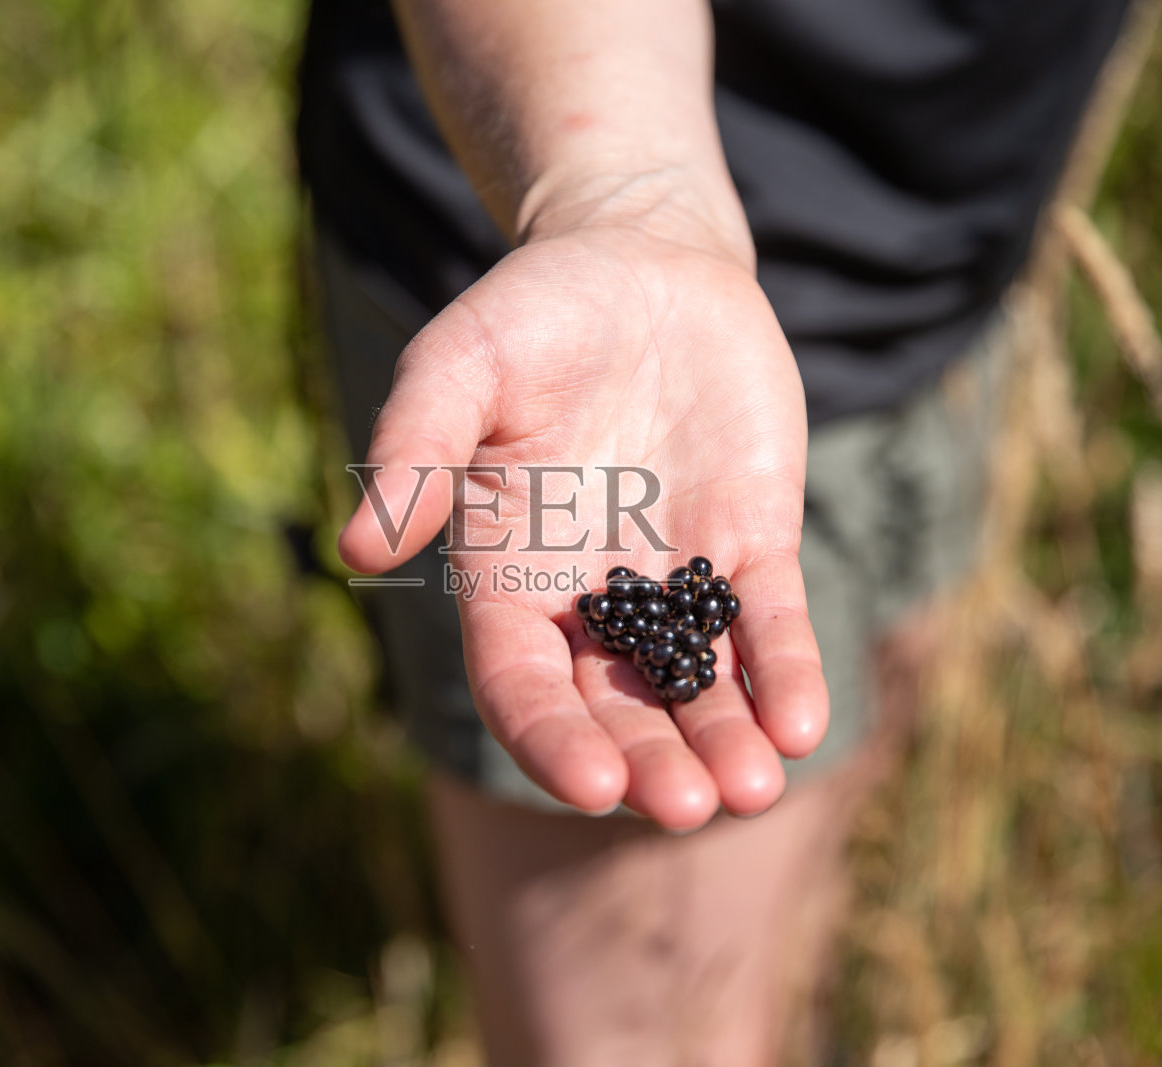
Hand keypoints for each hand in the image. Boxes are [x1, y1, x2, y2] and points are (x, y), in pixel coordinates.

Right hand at [339, 184, 827, 829]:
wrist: (646, 262)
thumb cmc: (534, 312)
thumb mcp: (461, 363)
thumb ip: (416, 449)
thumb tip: (358, 551)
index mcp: (508, 576)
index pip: (521, 682)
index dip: (552, 738)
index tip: (595, 784)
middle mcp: (588, 598)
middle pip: (615, 707)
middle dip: (651, 762)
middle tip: (689, 807)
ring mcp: (674, 579)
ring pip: (698, 685)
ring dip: (724, 741)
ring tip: (755, 788)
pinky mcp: (751, 548)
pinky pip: (771, 625)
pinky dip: (785, 673)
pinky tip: (803, 721)